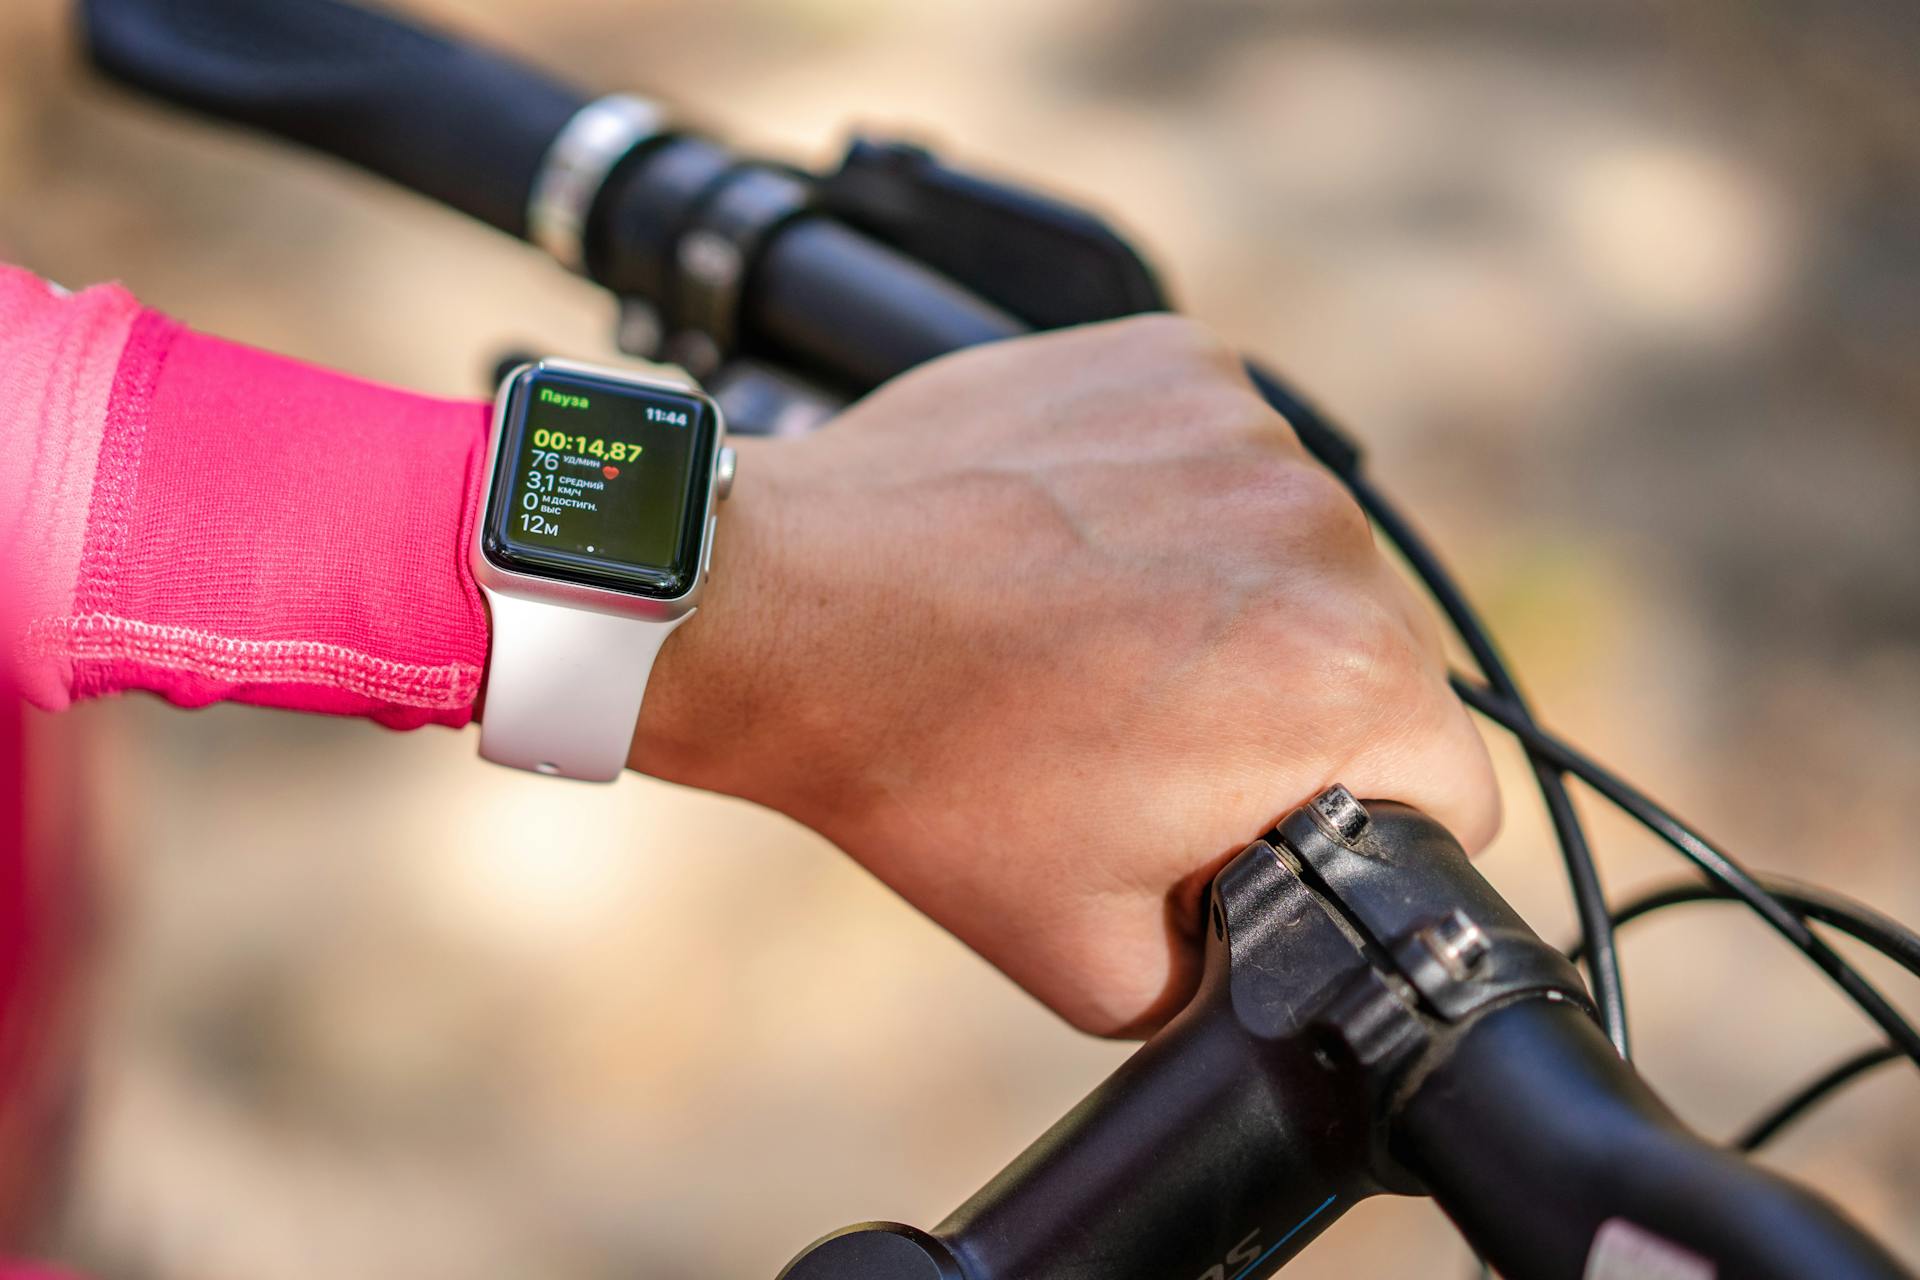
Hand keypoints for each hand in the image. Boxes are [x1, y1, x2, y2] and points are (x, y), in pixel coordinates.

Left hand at [634, 315, 1498, 1035]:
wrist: (790, 611)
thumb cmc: (933, 777)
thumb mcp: (1105, 965)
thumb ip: (1246, 968)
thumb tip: (1289, 947)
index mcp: (1340, 681)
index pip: (1453, 786)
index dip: (1371, 828)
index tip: (1276, 820)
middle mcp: (1324, 532)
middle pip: (1382, 661)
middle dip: (1297, 712)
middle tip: (1156, 734)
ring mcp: (1246, 426)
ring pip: (1305, 551)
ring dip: (1240, 595)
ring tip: (1099, 632)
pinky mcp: (1175, 356)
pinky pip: (1229, 455)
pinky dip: (1179, 499)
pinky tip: (1079, 544)